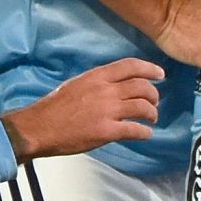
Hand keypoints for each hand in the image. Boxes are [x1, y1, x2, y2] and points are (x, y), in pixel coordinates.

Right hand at [0, 58, 163, 162]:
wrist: (40, 127)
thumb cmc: (55, 107)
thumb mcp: (77, 84)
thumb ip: (98, 83)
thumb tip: (115, 86)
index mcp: (97, 76)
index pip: (131, 66)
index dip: (150, 69)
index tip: (160, 74)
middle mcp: (106, 90)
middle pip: (142, 87)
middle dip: (153, 95)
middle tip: (154, 102)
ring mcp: (107, 111)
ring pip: (143, 107)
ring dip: (152, 114)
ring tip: (151, 119)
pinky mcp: (107, 131)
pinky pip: (135, 130)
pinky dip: (145, 132)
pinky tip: (145, 134)